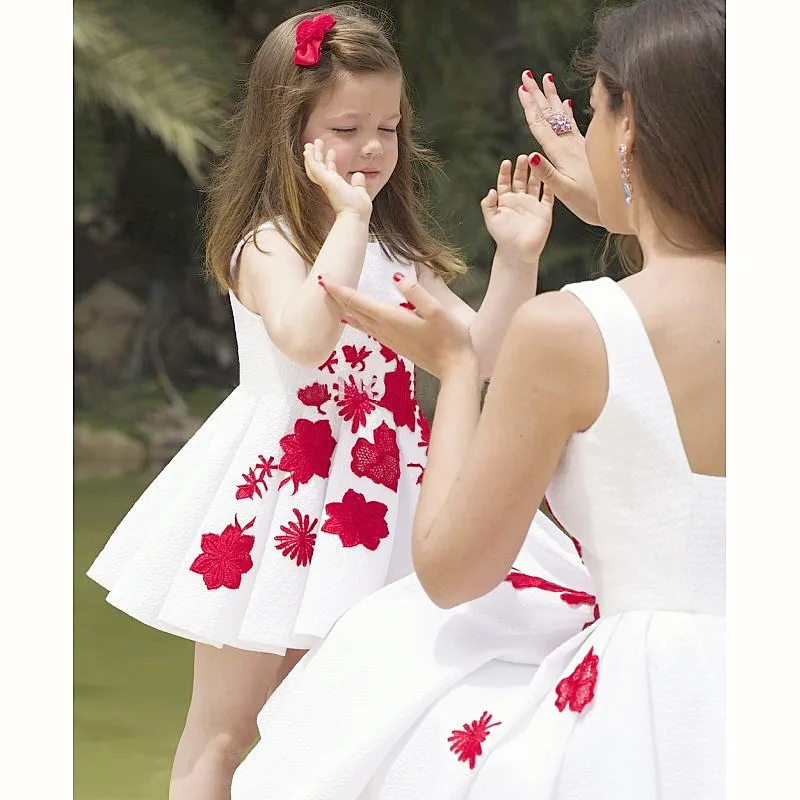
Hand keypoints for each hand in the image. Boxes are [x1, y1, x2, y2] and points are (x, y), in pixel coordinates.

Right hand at [303, 138, 371, 220]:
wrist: (355, 217)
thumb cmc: (358, 209)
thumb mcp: (360, 191)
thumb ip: (358, 183)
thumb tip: (359, 174)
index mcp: (337, 186)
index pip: (332, 171)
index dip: (330, 161)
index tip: (331, 151)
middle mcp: (329, 184)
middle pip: (321, 166)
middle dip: (318, 154)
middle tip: (317, 142)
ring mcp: (325, 182)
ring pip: (315, 165)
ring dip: (312, 154)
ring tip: (311, 143)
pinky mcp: (324, 180)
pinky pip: (314, 167)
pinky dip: (310, 158)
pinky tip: (307, 150)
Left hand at [321, 273, 475, 380]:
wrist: (454, 368)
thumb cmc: (450, 338)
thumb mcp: (437, 311)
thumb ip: (417, 293)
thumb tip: (396, 278)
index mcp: (391, 318)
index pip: (358, 301)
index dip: (339, 289)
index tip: (322, 278)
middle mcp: (384, 329)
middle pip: (353, 311)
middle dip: (336, 296)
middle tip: (321, 282)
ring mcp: (388, 339)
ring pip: (358, 321)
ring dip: (344, 308)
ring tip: (332, 297)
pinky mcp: (394, 344)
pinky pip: (367, 328)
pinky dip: (355, 319)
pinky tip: (352, 318)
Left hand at [480, 155, 553, 267]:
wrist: (518, 252)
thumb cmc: (503, 238)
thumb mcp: (491, 220)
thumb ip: (488, 205)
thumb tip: (491, 190)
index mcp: (505, 201)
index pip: (505, 182)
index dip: (505, 172)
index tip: (506, 162)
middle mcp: (519, 200)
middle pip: (521, 179)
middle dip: (521, 168)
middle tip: (523, 157)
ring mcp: (532, 204)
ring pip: (535, 184)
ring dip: (535, 173)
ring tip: (536, 160)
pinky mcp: (544, 211)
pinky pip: (548, 196)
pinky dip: (550, 186)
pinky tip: (550, 176)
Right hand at [518, 71, 600, 225]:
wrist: (618, 204)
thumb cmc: (590, 203)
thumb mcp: (565, 192)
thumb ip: (549, 174)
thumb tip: (532, 156)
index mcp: (561, 153)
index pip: (541, 124)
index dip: (530, 106)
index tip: (522, 87)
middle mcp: (570, 144)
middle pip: (550, 114)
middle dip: (538, 94)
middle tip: (527, 75)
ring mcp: (579, 144)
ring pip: (561, 115)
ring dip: (551, 97)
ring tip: (546, 79)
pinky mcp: (586, 148)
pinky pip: (573, 124)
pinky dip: (567, 111)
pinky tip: (566, 102)